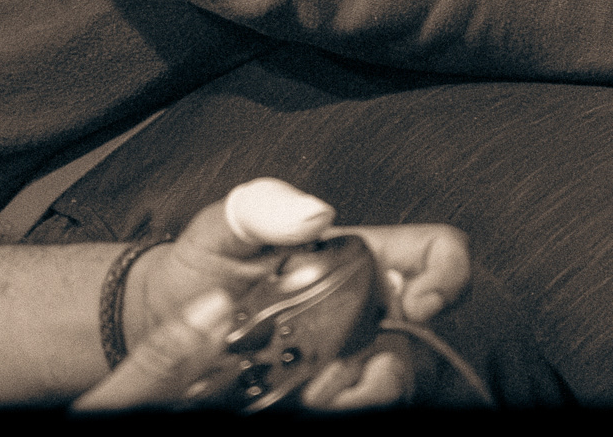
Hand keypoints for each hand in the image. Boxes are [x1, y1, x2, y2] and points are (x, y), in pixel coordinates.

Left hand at [72, 177, 469, 412]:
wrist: (163, 322)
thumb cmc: (204, 261)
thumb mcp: (227, 221)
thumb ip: (266, 204)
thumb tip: (319, 213)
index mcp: (357, 256)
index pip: (434, 252)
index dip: (449, 273)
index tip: (422, 301)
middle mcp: (364, 308)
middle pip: (423, 337)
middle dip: (394, 362)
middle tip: (349, 370)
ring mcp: (346, 357)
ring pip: (391, 383)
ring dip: (364, 394)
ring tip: (315, 389)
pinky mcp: (323, 395)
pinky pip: (354, 407)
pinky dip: (339, 409)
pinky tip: (301, 401)